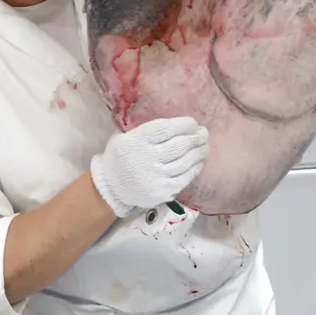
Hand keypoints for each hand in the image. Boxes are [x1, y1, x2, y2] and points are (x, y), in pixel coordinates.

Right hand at [90, 117, 208, 217]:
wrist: (111, 187)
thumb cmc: (120, 157)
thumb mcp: (124, 136)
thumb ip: (144, 129)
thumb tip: (175, 123)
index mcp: (136, 140)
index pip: (165, 129)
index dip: (183, 125)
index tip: (193, 122)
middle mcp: (146, 158)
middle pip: (179, 146)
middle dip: (196, 138)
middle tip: (204, 133)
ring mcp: (155, 176)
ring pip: (185, 162)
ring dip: (199, 152)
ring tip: (204, 146)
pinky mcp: (162, 191)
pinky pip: (184, 178)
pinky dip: (194, 169)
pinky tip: (198, 162)